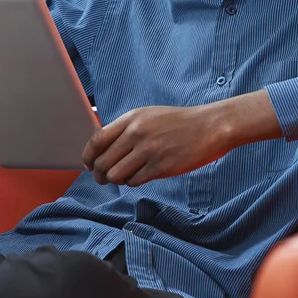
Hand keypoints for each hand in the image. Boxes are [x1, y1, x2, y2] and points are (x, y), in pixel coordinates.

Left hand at [82, 104, 233, 186]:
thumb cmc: (179, 122)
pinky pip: (134, 181)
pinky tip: (139, 176)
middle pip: (103, 161)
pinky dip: (132, 182)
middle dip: (99, 174)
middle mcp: (137, 133)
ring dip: (116, 180)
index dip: (88, 156)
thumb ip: (127, 128)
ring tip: (123, 177)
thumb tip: (103, 147)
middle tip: (103, 178)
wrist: (209, 127)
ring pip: (115, 174)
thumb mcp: (149, 116)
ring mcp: (148, 151)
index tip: (88, 164)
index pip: (97, 140)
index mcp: (132, 118)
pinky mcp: (160, 167)